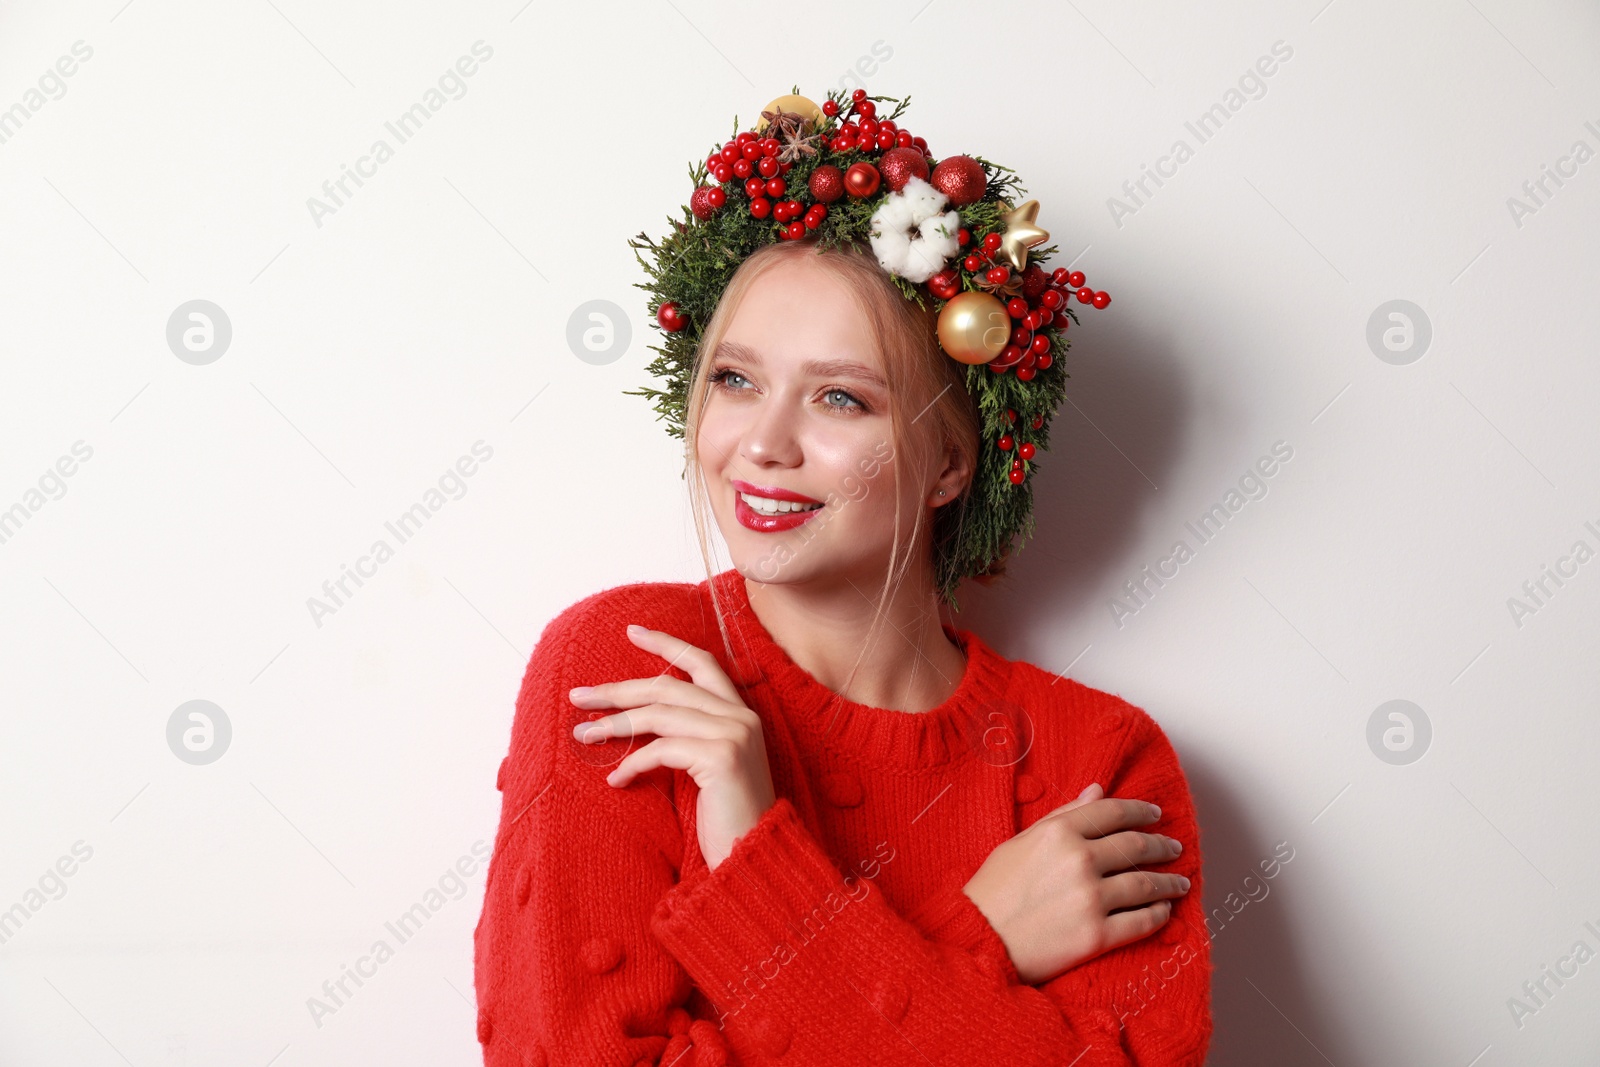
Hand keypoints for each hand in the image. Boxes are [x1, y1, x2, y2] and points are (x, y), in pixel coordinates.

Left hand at [568, 624, 776, 869]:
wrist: (755, 855)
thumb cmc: (727, 815)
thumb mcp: (708, 764)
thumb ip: (687, 734)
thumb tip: (635, 714)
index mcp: (742, 712)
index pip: (702, 662)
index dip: (666, 644)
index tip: (632, 631)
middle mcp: (741, 716)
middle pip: (668, 686)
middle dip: (618, 689)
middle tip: (579, 696)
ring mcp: (734, 735)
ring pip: (659, 715)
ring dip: (614, 724)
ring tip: (582, 735)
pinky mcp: (721, 758)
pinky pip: (661, 750)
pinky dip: (632, 763)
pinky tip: (615, 780)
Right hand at [962, 783, 1189, 984]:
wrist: (977, 940)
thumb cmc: (992, 890)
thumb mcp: (1020, 842)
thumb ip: (1062, 815)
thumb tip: (1096, 791)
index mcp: (1058, 833)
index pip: (1113, 812)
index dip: (1140, 810)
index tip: (1156, 814)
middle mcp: (1079, 861)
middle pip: (1136, 845)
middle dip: (1162, 844)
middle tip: (1174, 848)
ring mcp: (1090, 900)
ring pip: (1146, 884)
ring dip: (1169, 881)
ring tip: (1181, 882)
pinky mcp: (1096, 937)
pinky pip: (1141, 922)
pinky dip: (1160, 914)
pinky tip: (1165, 911)